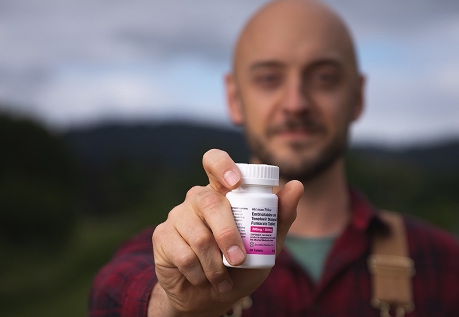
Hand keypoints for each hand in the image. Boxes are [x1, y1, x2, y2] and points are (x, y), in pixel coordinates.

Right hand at [150, 149, 302, 316]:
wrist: (210, 297)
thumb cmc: (241, 265)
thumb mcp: (267, 244)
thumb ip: (280, 217)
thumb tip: (296, 185)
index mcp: (222, 192)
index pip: (215, 161)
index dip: (223, 166)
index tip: (235, 183)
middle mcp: (197, 198)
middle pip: (210, 203)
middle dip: (228, 235)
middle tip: (239, 260)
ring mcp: (177, 215)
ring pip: (198, 236)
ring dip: (215, 265)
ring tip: (222, 278)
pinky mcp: (162, 236)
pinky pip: (183, 254)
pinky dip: (199, 273)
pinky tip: (202, 278)